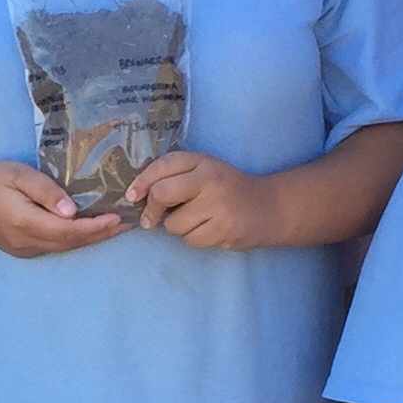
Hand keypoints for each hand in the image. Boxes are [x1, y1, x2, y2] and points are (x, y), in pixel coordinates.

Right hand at [0, 159, 124, 258]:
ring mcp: (24, 249)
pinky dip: (74, 240)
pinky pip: (54, 247)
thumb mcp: (20, 176)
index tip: (118, 217)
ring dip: (90, 239)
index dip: (96, 226)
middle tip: (128, 224)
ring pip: (64, 247)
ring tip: (115, 228)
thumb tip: (73, 211)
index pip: (70, 230)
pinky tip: (87, 231)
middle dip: (100, 234)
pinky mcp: (22, 249)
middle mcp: (27, 242)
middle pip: (71, 243)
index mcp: (27, 223)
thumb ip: (47, 192)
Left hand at [125, 152, 273, 249]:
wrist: (269, 206)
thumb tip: (138, 195)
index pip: (163, 166)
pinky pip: (191, 240)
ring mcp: (219, 206)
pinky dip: (195, 238)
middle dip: (151, 211)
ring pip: (174, 224)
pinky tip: (210, 229)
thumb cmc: (228, 188)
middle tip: (151, 219)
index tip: (132, 196)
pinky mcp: (225, 230)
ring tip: (198, 220)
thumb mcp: (206, 171)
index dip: (142, 181)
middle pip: (162, 195)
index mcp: (203, 162)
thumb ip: (176, 175)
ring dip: (179, 227)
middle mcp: (210, 180)